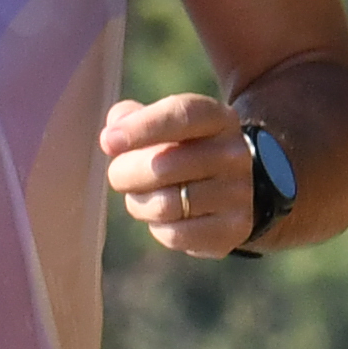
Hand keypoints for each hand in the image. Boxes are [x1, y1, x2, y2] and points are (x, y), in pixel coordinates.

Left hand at [103, 91, 267, 258]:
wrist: (230, 192)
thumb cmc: (182, 151)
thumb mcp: (164, 125)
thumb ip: (132, 118)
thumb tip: (112, 135)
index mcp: (218, 119)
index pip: (183, 114)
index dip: (142, 127)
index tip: (109, 142)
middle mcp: (234, 153)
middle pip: (163, 165)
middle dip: (125, 173)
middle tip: (117, 175)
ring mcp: (238, 193)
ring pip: (165, 205)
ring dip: (139, 203)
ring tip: (141, 196)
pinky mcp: (234, 228)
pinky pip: (176, 234)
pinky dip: (158, 228)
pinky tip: (164, 218)